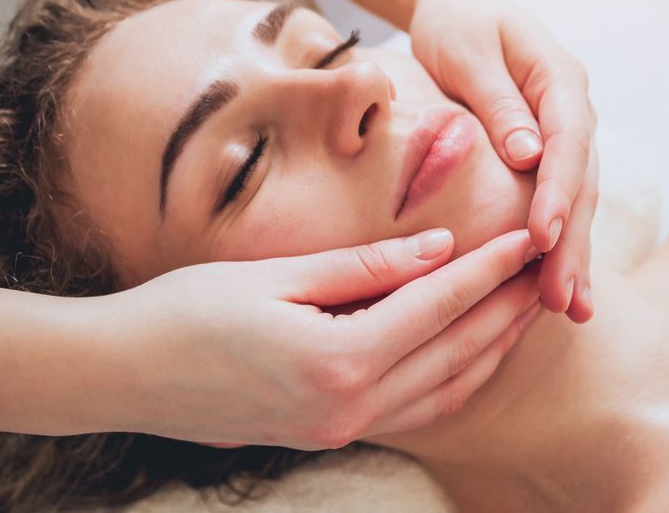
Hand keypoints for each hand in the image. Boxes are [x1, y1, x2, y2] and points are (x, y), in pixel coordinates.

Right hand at [98, 229, 539, 449]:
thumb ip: (365, 267)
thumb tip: (437, 248)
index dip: (487, 269)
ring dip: (489, 347)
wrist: (123, 375)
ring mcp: (338, 427)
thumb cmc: (186, 312)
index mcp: (334, 360)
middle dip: (504, 309)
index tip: (524, 237)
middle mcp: (347, 405)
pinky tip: (472, 352)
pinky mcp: (327, 430)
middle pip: (453, 353)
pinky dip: (453, 378)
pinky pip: (414, 409)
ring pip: (443, 390)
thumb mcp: (275, 276)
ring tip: (524, 308)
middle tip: (545, 270)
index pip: (436, 306)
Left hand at [409, 0, 597, 321]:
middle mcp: (574, 109)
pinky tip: (563, 288)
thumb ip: (498, 103)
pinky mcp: (550, 151)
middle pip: (581, 181)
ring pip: (578, 199)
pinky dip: (562, 243)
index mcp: (559, 78)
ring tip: (572, 309)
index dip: (557, 193)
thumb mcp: (468, 53)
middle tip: (562, 300)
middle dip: (572, 242)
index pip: (567, 142)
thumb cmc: (456, 24)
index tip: (540, 238)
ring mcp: (567, 132)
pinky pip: (561, 200)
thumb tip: (530, 155)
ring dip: (575, 253)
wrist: (459, 4)